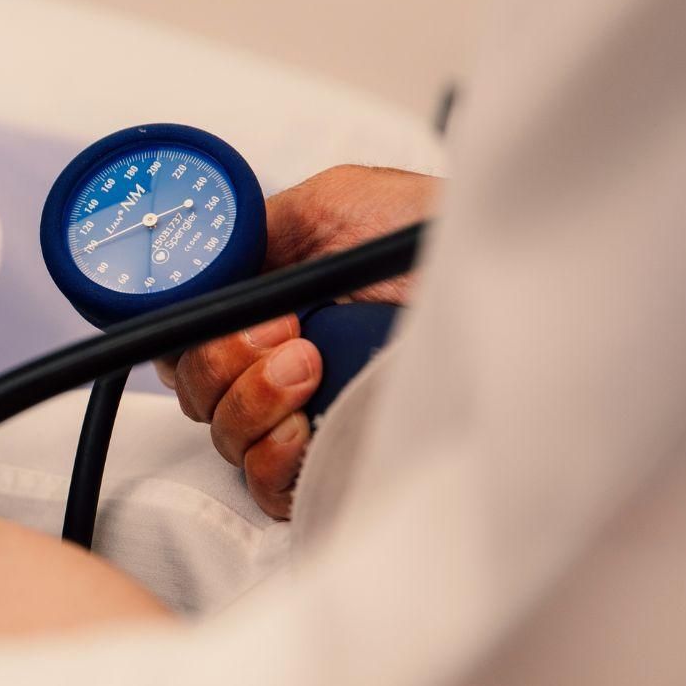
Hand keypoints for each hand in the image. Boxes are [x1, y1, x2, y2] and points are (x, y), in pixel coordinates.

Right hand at [154, 165, 439, 516]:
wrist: (502, 281)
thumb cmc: (434, 240)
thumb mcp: (333, 201)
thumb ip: (253, 226)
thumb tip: (198, 260)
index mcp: (263, 303)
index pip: (184, 338)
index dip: (189, 336)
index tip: (241, 317)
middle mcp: (274, 360)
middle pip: (192, 390)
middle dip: (224, 362)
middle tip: (288, 334)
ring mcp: (301, 412)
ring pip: (222, 435)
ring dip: (253, 402)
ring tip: (311, 365)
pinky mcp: (330, 461)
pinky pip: (263, 484)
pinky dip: (272, 459)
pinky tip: (306, 429)